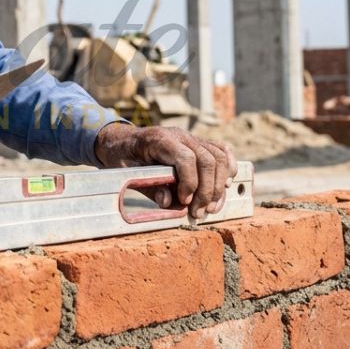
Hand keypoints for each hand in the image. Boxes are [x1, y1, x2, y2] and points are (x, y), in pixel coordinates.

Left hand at [94, 123, 236, 218]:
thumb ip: (149, 187)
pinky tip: (226, 185)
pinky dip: (228, 167)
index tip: (184, 202)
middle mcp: (179, 135)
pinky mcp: (198, 144)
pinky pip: (221, 150)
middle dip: (207, 191)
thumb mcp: (127, 173)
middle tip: (199, 212)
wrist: (121, 141)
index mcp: (159, 140)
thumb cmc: (122, 157)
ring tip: (211, 207)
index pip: (187, 158)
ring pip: (219, 157)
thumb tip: (170, 202)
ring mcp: (191, 138)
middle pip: (207, 160)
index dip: (190, 183)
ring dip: (219, 186)